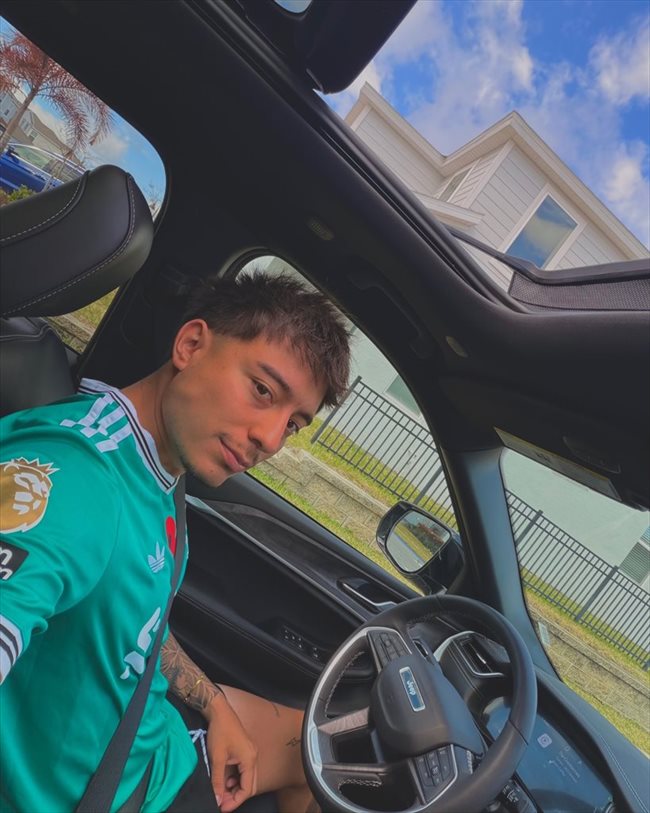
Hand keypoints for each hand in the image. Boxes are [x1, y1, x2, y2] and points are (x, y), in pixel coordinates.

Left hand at [204, 691, 257, 811]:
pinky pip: (243, 770)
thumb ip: (218, 781)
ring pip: (246, 778)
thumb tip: (218, 799)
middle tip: (222, 802)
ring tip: (221, 792)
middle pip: (249, 784)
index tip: (222, 808)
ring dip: (235, 787)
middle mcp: (253, 757)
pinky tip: (225, 779)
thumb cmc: (220, 731)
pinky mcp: (245, 750)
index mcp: (249, 759)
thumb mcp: (217, 758)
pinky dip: (235, 778)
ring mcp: (250, 753)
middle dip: (236, 796)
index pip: (247, 788)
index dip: (235, 801)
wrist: (219, 711)